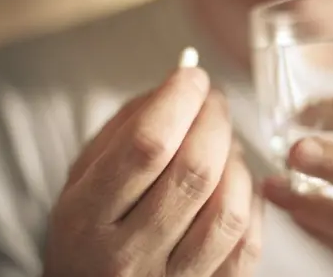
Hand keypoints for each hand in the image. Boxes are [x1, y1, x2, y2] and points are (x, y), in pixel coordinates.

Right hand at [43, 68, 262, 276]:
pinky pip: (246, 243)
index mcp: (86, 218)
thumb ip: (125, 127)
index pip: (146, 145)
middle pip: (193, 172)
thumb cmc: (89, 231)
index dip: (179, 100)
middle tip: (213, 102)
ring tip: (224, 144)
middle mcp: (127, 255)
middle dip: (213, 120)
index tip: (192, 76)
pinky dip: (249, 200)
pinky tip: (234, 183)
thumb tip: (179, 84)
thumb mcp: (83, 177)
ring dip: (235, 162)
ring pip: (226, 210)